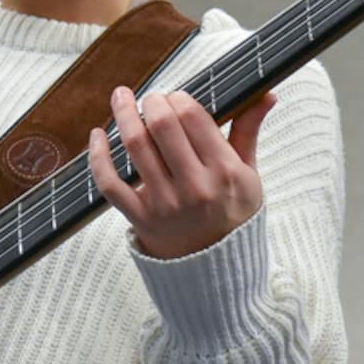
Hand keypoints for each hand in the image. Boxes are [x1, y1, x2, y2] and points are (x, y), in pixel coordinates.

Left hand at [89, 85, 276, 258]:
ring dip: (123, 114)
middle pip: (162, 125)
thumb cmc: (233, 214)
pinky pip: (110, 182)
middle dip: (152, 101)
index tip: (175, 97)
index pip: (193, 117)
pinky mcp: (140, 218)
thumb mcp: (248, 175)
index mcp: (224, 171)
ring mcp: (165, 204)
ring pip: (135, 146)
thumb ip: (248, 132)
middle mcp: (195, 187)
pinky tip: (98, 135)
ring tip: (121, 97)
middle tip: (150, 98)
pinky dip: (98, 156)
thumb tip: (266, 95)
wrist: (218, 269)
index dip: (178, 98)